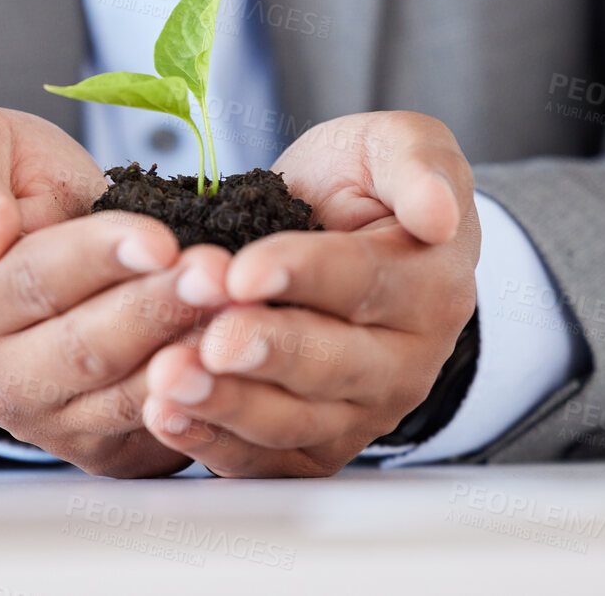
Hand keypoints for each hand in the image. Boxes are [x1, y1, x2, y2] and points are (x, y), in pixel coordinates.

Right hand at [0, 104, 232, 476]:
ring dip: (189, 353)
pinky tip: (237, 363)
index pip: (37, 279)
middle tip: (219, 273)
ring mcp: (48, 419)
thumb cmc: (10, 186)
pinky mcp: (99, 447)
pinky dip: (201, 401)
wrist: (31, 245)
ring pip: (125, 395)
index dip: (102, 258)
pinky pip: (154, 432)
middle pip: (87, 347)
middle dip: (159, 307)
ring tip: (240, 310)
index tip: (159, 239)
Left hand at [140, 112, 479, 475]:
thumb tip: (439, 212)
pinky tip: (165, 417)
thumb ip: (419, 163)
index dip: (301, 276)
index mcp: (432, 286)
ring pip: (294, 421)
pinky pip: (265, 459)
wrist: (342, 236)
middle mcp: (404, 362)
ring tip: (170, 380)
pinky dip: (211, 443)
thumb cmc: (364, 187)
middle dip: (264, 353)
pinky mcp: (314, 445)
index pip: (363, 283)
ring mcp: (361, 411)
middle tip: (209, 340)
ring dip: (227, 404)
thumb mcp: (394, 145)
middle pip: (331, 364)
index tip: (243, 272)